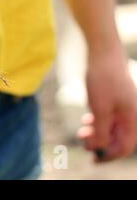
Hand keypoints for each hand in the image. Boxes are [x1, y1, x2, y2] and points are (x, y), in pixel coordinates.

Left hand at [78, 46, 136, 161]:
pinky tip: (86, 121)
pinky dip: (96, 122)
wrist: (103, 53)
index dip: (109, 156)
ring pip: (110, 128)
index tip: (93, 160)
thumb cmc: (104, 80)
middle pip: (117, 139)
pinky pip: (107, 117)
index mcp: (132, 119)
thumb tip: (100, 148)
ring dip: (96, 134)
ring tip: (81, 133)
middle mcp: (130, 115)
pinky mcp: (114, 99)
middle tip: (83, 143)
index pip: (124, 147)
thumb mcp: (100, 109)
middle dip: (100, 144)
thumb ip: (101, 131)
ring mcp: (122, 107)